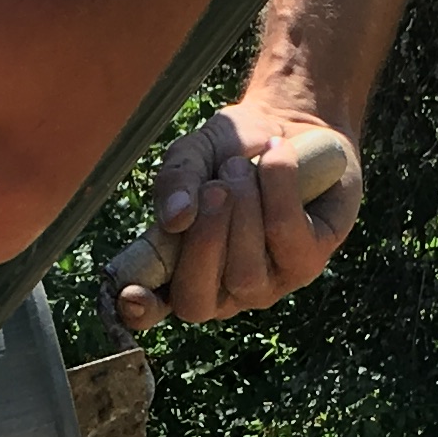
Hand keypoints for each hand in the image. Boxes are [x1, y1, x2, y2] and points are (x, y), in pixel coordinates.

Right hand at [104, 102, 363, 330]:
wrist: (293, 126)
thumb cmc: (233, 150)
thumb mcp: (195, 153)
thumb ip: (176, 180)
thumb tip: (174, 218)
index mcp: (180, 270)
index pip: (152, 310)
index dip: (139, 310)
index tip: (129, 293)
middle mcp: (222, 291)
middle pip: (197, 302)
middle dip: (202, 243)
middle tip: (215, 188)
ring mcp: (266, 285)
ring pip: (245, 273)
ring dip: (242, 208)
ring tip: (242, 167)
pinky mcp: (308, 264)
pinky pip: (285, 235)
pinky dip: (278, 188)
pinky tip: (277, 157)